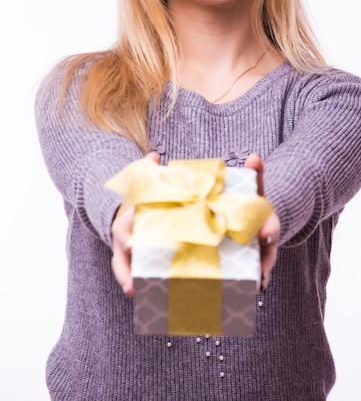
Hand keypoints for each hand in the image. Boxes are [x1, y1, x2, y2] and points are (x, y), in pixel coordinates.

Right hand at [111, 151, 159, 296]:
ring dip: (127, 278)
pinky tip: (139, 293)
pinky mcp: (127, 260)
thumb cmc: (136, 196)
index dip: (129, 233)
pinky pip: (127, 272)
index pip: (125, 225)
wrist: (117, 208)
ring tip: (134, 291)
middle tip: (136, 276)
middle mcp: (121, 235)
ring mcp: (122, 249)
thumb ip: (147, 169)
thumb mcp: (139, 181)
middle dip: (127, 262)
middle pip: (121, 250)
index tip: (135, 244)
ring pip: (120, 265)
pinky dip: (131, 282)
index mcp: (126, 216)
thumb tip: (154, 155)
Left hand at [244, 153, 279, 290]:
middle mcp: (264, 245)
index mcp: (268, 225)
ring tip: (246, 290)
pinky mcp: (245, 268)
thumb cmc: (253, 205)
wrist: (256, 222)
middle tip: (259, 274)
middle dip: (263, 264)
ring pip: (256, 272)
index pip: (271, 230)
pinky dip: (240, 288)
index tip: (265, 235)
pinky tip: (229, 296)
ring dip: (252, 281)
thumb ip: (256, 174)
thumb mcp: (256, 188)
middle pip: (266, 257)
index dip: (268, 233)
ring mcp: (256, 258)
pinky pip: (244, 281)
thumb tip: (254, 156)